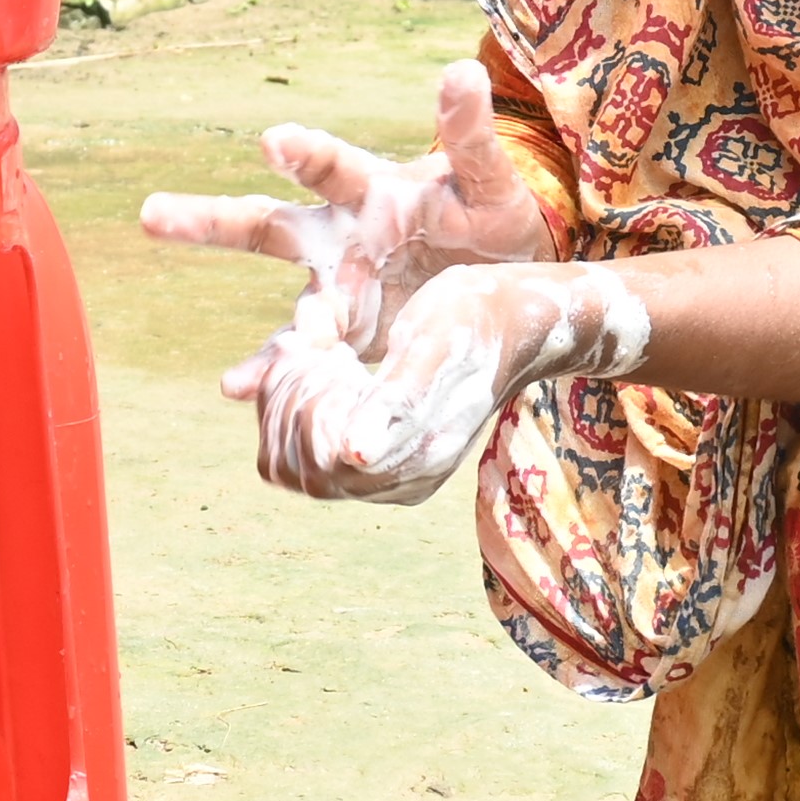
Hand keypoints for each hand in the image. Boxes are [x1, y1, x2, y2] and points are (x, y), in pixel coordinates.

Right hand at [138, 58, 556, 369]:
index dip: (303, 153)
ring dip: (255, 341)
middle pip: (265, 225)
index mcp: (369, 190)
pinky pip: (305, 358)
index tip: (274, 140)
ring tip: (226, 373)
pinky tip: (243, 394)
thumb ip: (471, 136)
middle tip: (151, 213)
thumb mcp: (490, 178)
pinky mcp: (350, 337)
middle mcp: (339, 236)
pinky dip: (274, 376)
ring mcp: (340, 290)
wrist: (506, 277)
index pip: (329, 167)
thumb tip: (463, 68)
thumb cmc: (490, 216)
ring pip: (285, 311)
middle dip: (210, 222)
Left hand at [242, 259, 651, 504]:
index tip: (326, 349)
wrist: (513, 324)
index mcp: (417, 457)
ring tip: (314, 352)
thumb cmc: (473, 320)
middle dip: (288, 400)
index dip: (302, 402)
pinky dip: (295, 408)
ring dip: (285, 404)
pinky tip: (323, 366)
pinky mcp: (375, 461)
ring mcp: (386, 476)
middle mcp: (399, 480)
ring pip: (291, 466)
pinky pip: (304, 455)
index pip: (318, 459)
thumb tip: (354, 452)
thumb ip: (395, 402)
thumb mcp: (433, 345)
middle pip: (296, 468)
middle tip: (311, 345)